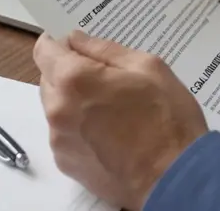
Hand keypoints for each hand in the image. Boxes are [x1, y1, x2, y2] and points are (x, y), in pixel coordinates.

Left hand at [33, 31, 207, 210]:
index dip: (59, 43)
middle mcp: (58, 110)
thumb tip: (78, 40)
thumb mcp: (148, 67)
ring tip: (111, 109)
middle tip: (105, 78)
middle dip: (69, 72)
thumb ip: (105, 49)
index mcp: (76, 80)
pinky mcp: (66, 163)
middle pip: (48, 78)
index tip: (76, 45)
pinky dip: (78, 127)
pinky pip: (64, 133)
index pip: (44, 50)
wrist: (175, 179)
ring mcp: (60, 140)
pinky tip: (109, 132)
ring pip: (55, 107)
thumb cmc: (168, 120)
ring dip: (73, 101)